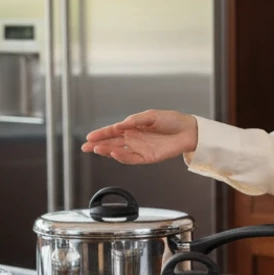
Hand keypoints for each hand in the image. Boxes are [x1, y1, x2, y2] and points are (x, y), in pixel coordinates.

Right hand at [82, 110, 198, 164]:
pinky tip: (113, 152)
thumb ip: (134, 120)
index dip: (101, 134)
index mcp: (133, 127)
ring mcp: (140, 149)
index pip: (113, 131)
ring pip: (119, 151)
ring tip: (96, 149)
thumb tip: (119, 125)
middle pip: (112, 143)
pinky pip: (131, 158)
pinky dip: (121, 156)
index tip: (89, 136)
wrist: (188, 131)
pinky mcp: (148, 157)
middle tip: (85, 147)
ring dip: (107, 151)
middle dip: (98, 145)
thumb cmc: (172, 120)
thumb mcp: (151, 116)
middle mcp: (134, 139)